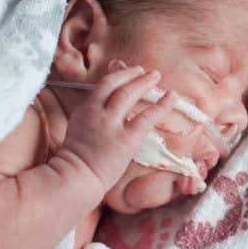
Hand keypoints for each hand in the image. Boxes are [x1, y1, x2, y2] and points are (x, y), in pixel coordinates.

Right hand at [58, 66, 177, 189]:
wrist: (75, 177)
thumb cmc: (77, 160)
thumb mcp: (78, 128)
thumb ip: (92, 114)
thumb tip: (106, 106)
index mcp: (86, 110)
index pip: (104, 85)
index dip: (120, 75)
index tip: (131, 72)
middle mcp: (97, 112)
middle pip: (117, 84)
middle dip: (133, 74)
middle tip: (146, 71)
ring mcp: (111, 124)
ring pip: (129, 94)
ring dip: (144, 82)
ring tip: (156, 75)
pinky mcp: (126, 139)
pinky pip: (147, 117)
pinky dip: (161, 105)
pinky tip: (172, 96)